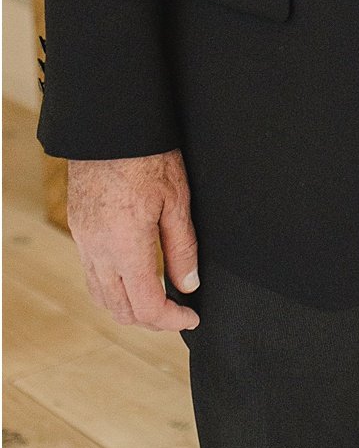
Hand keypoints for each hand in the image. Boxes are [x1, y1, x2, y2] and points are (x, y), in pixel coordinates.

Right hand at [68, 150, 199, 330]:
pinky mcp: (78, 228)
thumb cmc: (148, 156)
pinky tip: (133, 277)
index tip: (192, 317)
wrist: (109, 126)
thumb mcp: (177, 201)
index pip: (146, 306)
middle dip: (151, 320)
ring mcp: (83, 240)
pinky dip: (112, 287)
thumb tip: (188, 286)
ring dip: (128, 307)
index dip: (172, 321)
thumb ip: (183, 248)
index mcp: (126, 246)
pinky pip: (91, 273)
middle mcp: (98, 250)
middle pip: (120, 309)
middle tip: (179, 313)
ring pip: (101, 295)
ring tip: (158, 301)